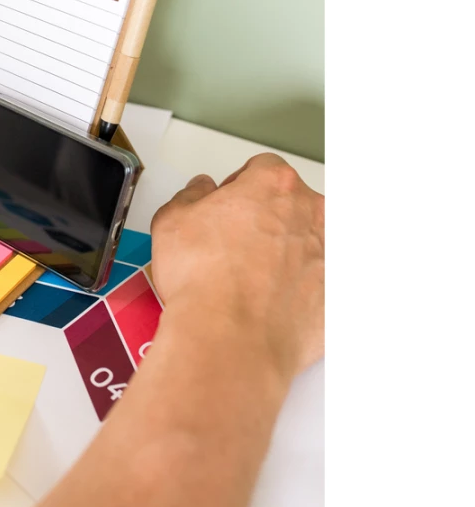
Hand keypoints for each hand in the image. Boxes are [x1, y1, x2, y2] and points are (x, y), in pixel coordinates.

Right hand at [150, 153, 323, 381]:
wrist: (229, 338)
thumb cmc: (205, 279)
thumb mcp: (172, 220)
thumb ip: (190, 195)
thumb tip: (199, 192)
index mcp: (275, 184)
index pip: (262, 169)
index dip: (239, 186)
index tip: (225, 206)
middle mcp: (311, 215)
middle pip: (290, 204)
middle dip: (265, 218)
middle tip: (233, 242)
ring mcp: (327, 257)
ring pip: (305, 245)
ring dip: (283, 254)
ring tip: (248, 278)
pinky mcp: (333, 298)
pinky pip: (315, 286)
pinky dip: (296, 291)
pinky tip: (265, 304)